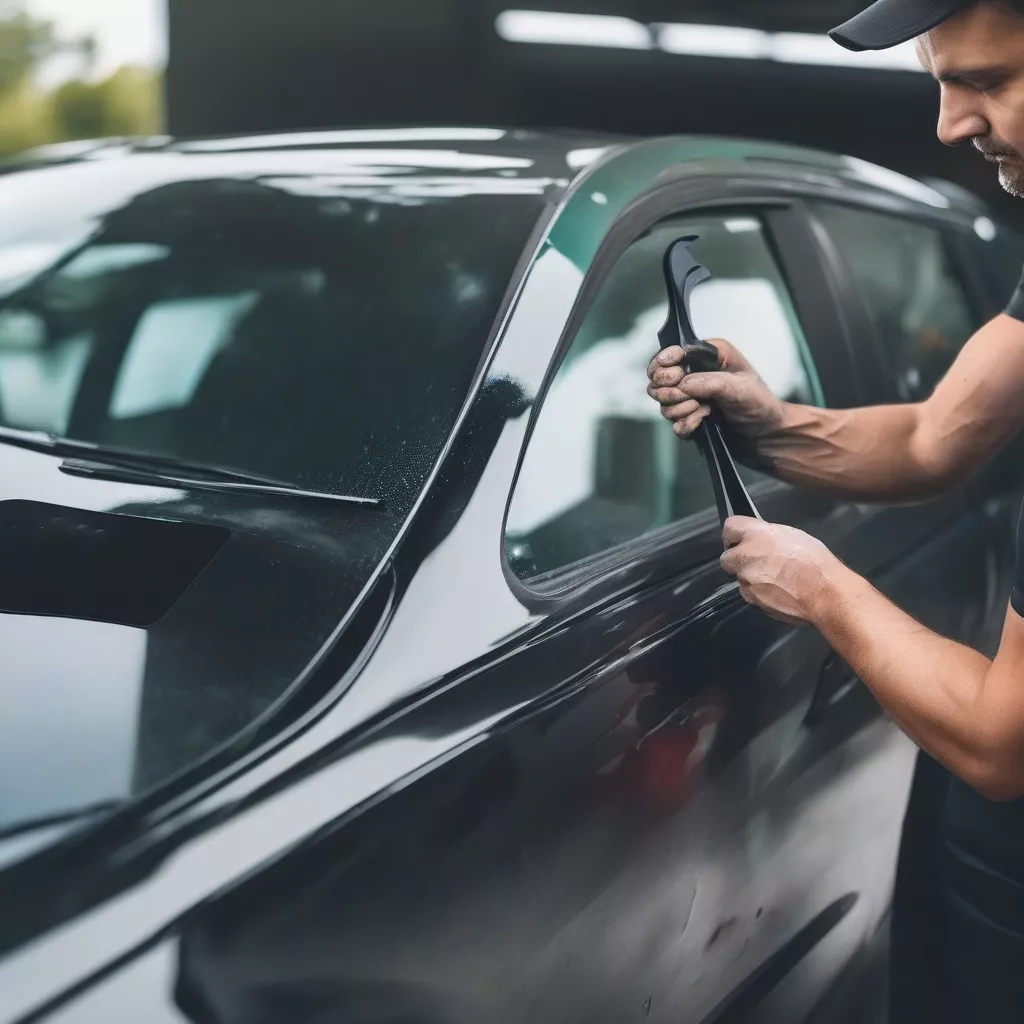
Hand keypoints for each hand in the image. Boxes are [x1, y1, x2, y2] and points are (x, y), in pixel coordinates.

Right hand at [647, 338, 785, 439]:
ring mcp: (689, 398)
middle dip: (671, 392)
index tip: (673, 375)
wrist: (765, 435)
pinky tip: (703, 423)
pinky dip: (687, 425)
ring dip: (682, 410)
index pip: (670, 353)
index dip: (664, 363)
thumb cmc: (760, 403)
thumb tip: (682, 384)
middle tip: (691, 398)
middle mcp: (694, 375)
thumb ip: (709, 382)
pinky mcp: (688, 419)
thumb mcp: (740, 387)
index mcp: (707, 357)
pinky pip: (673, 424)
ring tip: (705, 411)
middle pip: (658, 380)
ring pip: (663, 404)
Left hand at [719, 517, 841, 625]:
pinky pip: (748, 593)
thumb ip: (768, 536)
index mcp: (756, 534)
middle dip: (738, 559)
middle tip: (756, 561)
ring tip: (774, 578)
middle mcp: (745, 555)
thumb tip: (760, 539)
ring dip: (750, 577)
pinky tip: (777, 591)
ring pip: (739, 577)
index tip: (738, 539)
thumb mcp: (792, 536)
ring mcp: (746, 579)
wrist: (823, 593)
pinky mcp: (751, 598)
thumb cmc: (815, 563)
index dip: (734, 534)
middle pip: (727, 557)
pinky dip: (758, 592)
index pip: (729, 527)